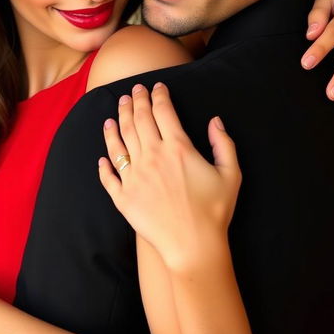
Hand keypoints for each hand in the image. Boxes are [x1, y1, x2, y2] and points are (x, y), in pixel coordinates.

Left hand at [98, 83, 239, 269]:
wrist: (193, 246)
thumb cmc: (215, 211)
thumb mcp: (230, 174)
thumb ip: (224, 143)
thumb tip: (215, 120)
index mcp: (177, 147)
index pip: (163, 111)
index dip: (159, 95)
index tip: (157, 86)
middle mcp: (151, 156)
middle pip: (138, 119)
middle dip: (136, 100)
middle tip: (134, 90)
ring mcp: (134, 176)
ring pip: (119, 141)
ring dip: (117, 121)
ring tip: (116, 109)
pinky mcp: (123, 196)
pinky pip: (109, 175)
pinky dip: (104, 162)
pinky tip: (102, 155)